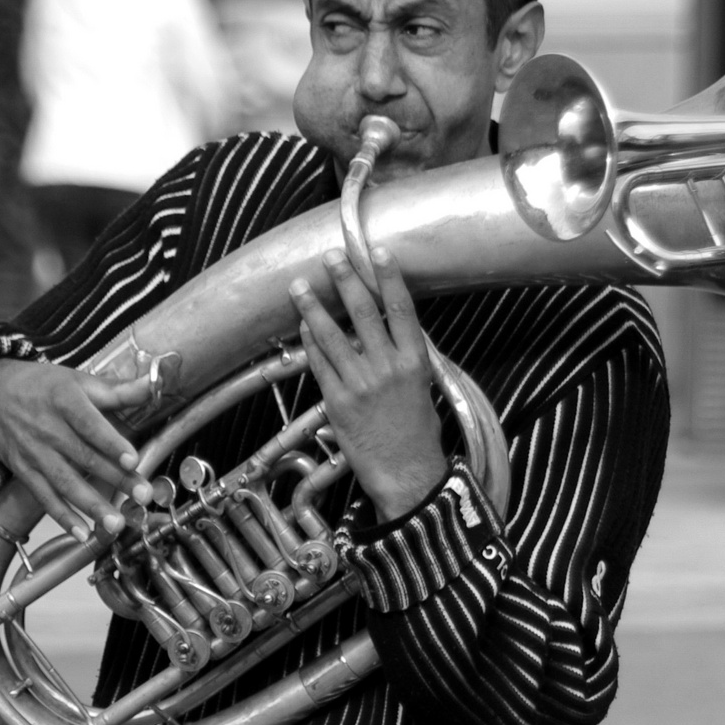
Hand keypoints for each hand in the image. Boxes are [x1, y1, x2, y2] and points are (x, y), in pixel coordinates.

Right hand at [0, 360, 154, 539]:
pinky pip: (44, 497)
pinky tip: (82, 533)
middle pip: (85, 458)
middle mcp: (48, 430)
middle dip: (115, 479)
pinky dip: (62, 517)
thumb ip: (119, 390)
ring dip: (91, 505)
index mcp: (66, 403)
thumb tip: (155, 383)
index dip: (111, 444)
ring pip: (65, 483)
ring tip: (115, 523)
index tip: (132, 460)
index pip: (90, 425)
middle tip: (141, 496)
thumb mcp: (80, 381)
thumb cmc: (45, 386)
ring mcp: (35, 453)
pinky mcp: (24, 471)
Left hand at [291, 247, 445, 521]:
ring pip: (332, 334)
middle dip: (346, 280)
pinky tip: (303, 325)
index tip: (377, 251)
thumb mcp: (423, 388)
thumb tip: (390, 333)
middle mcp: (387, 366)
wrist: (406, 473)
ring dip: (314, 306)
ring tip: (301, 285)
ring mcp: (359, 383)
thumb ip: (406, 358)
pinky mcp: (337, 400)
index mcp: (414, 361)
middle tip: (332, 256)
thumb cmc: (418, 433)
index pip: (400, 309)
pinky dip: (310, 341)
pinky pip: (319, 363)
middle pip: (364, 312)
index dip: (388, 277)